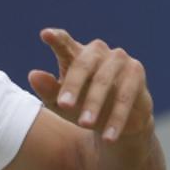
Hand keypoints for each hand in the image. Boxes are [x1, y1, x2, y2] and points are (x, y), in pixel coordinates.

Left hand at [28, 29, 153, 143]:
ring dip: (94, 104)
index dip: (56, 38)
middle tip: (64, 105)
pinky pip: (125, 96)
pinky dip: (116, 117)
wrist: (113, 125)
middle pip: (82, 64)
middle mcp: (97, 52)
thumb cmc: (80, 107)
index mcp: (75, 54)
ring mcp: (119, 60)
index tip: (45, 34)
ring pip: (104, 81)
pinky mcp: (136, 73)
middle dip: (73, 86)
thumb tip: (33, 74)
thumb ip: (48, 89)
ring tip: (84, 124)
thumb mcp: (60, 103)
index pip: (64, 43)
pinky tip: (109, 135)